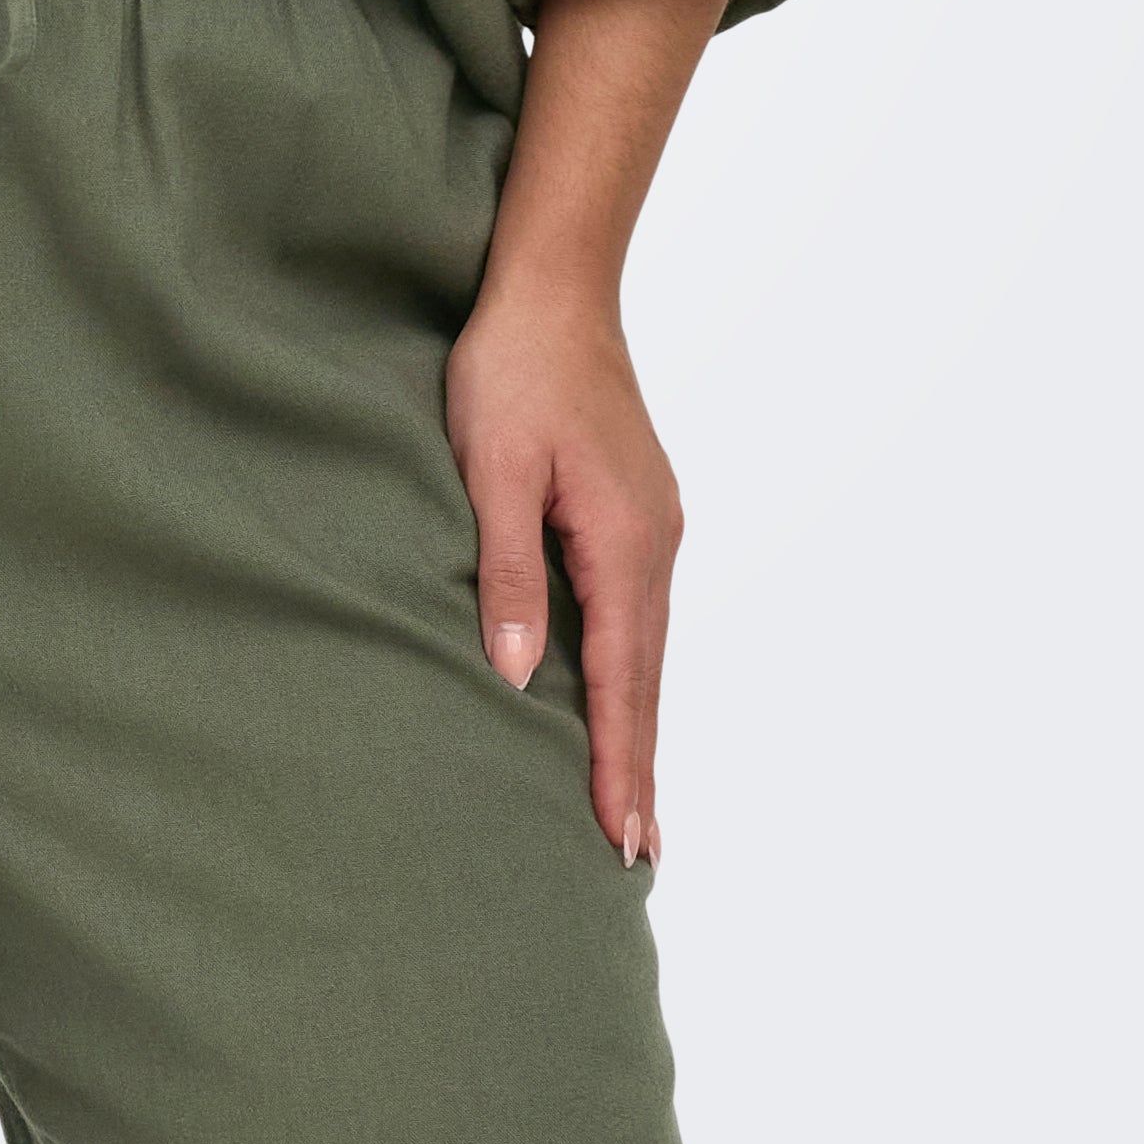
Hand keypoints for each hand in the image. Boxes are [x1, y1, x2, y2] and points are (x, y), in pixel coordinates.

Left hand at [444, 275, 683, 864]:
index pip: (620, 679)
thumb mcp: (491, 467)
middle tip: (640, 857)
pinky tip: (617, 697)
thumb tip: (514, 677)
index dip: (618, 762)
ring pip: (645, 648)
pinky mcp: (635, 511)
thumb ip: (507, 571)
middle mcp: (653, 545)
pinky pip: (635, 613)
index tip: (624, 840)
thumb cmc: (513, 368)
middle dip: (640, 766)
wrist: (555, 286)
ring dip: (637, 724)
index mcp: (622, 543)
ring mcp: (651, 527)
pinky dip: (629, 671)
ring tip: (630, 804)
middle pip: (646, 678)